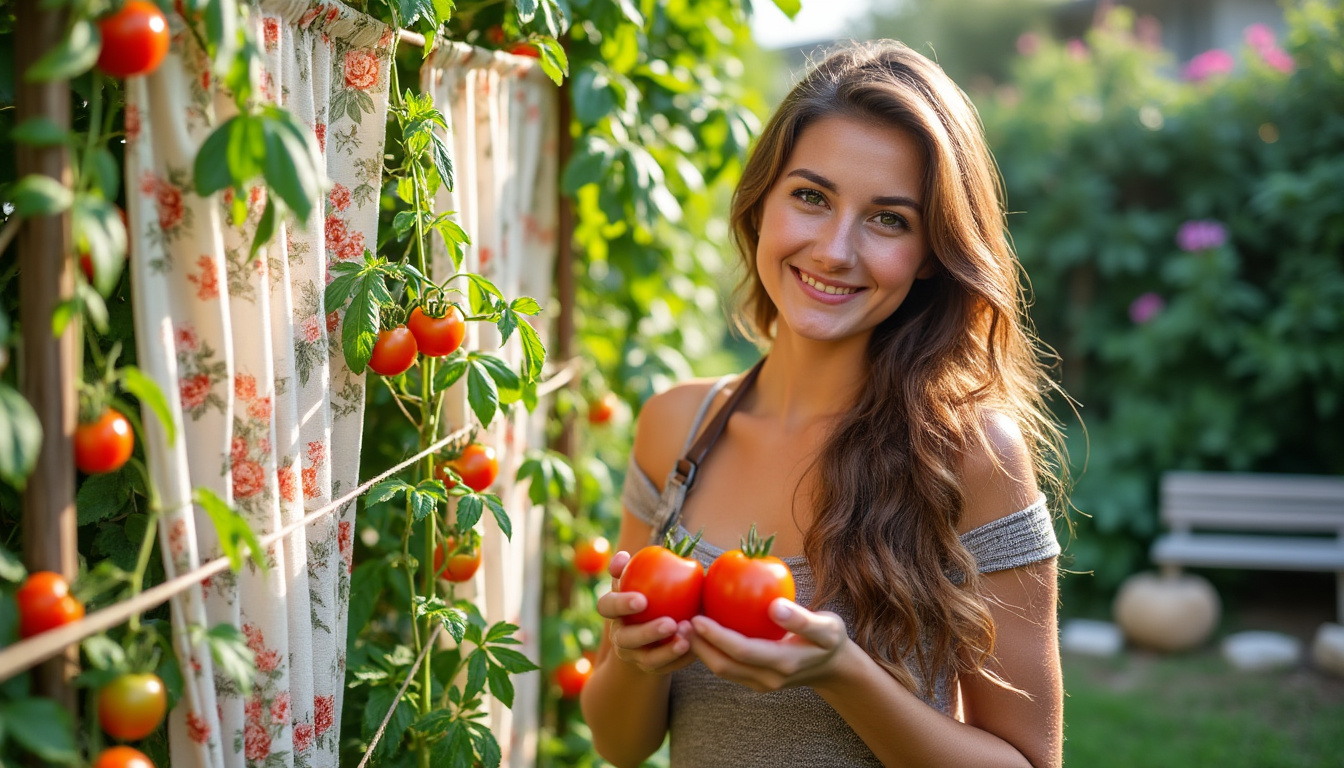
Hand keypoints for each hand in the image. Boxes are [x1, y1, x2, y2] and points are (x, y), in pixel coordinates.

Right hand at [595, 550, 696, 675]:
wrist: (651, 631)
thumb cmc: (649, 593)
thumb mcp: (638, 580)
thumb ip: (631, 568)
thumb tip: (623, 557)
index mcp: (613, 611)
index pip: (607, 607)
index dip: (621, 604)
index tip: (642, 600)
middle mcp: (620, 636)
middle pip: (626, 638)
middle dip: (647, 633)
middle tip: (670, 624)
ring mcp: (635, 656)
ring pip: (647, 659)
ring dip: (667, 650)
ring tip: (687, 639)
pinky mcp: (653, 669)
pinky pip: (667, 668)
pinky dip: (681, 659)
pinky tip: (698, 648)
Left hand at [688, 598, 849, 692]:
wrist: (835, 668)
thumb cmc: (830, 639)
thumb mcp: (827, 626)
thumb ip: (802, 618)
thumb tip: (774, 606)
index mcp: (784, 663)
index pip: (742, 651)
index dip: (716, 636)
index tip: (697, 618)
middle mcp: (769, 678)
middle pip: (725, 666)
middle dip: (699, 647)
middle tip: (680, 622)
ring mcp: (761, 683)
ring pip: (723, 671)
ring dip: (701, 652)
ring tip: (683, 628)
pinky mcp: (755, 681)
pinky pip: (729, 668)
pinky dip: (711, 653)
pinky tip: (700, 634)